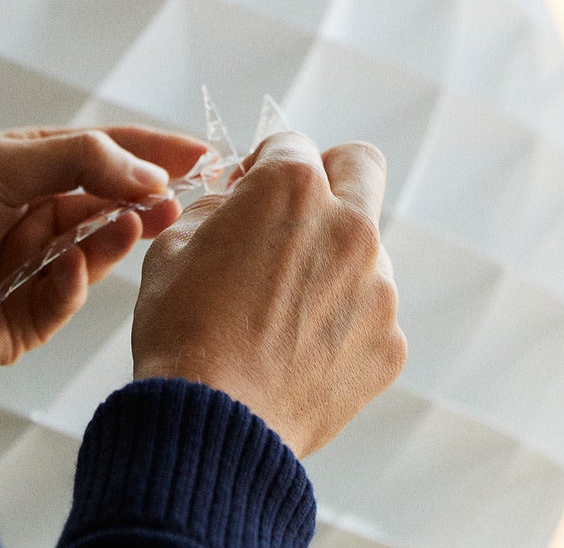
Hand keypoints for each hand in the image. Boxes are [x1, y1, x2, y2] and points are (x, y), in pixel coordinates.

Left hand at [0, 126, 208, 369]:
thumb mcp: (6, 162)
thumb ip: (82, 160)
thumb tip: (149, 174)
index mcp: (27, 169)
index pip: (105, 156)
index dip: (152, 154)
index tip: (201, 155)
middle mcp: (30, 218)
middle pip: (107, 208)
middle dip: (144, 201)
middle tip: (180, 199)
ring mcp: (27, 272)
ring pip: (92, 256)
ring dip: (117, 239)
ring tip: (141, 224)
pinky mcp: (19, 324)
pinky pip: (62, 303)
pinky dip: (72, 285)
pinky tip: (69, 267)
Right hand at [132, 133, 406, 458]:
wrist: (212, 421)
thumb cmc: (184, 330)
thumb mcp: (173, 243)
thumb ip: (218, 206)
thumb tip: (238, 201)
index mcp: (291, 188)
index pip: (291, 143)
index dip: (261, 165)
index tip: (247, 194)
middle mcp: (348, 226)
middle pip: (359, 167)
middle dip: (328, 176)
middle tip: (293, 216)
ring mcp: (378, 287)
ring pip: (365, 248)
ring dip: (331, 260)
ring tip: (280, 310)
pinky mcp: (389, 342)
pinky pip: (370, 312)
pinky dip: (341, 321)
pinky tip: (297, 350)